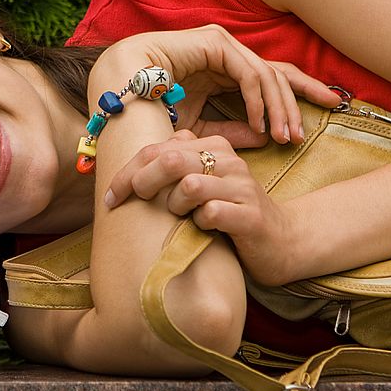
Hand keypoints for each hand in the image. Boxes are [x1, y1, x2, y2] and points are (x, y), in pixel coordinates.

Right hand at [91, 24, 339, 147]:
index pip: (274, 79)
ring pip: (269, 75)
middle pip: (279, 74)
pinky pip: (249, 74)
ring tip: (284, 138)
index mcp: (227, 71)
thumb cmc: (154, 110)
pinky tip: (260, 124)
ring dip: (280, 109)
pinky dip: (258, 101)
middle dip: (300, 102)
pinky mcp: (216, 42)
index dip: (303, 93)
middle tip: (304, 135)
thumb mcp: (201, 129)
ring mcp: (224, 44)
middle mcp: (230, 54)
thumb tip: (265, 138)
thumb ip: (231, 132)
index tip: (332, 107)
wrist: (120, 90)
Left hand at [104, 131, 296, 284]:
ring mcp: (241, 188)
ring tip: (180, 216)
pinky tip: (202, 230)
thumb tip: (130, 167)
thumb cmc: (229, 214)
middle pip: (170, 159)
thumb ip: (174, 170)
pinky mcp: (250, 216)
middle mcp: (229, 162)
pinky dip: (198, 224)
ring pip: (189, 185)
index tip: (111, 196)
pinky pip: (211, 214)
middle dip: (141, 182)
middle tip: (132, 202)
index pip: (159, 148)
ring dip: (174, 204)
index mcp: (214, 148)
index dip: (128, 172)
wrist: (280, 242)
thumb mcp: (202, 186)